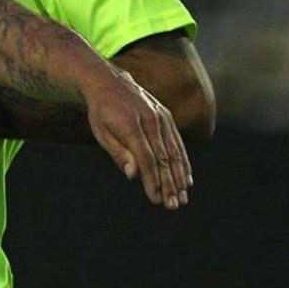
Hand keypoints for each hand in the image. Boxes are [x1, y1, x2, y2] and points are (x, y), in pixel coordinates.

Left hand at [84, 71, 192, 209]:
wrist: (108, 81)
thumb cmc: (101, 112)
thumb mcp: (101, 132)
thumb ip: (118, 153)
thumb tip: (133, 176)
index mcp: (131, 126)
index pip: (147, 159)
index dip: (153, 181)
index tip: (156, 200)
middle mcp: (150, 121)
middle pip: (164, 158)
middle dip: (169, 185)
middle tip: (173, 206)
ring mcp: (161, 117)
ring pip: (174, 152)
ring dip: (180, 177)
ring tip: (183, 197)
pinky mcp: (166, 116)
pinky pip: (177, 142)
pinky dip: (183, 162)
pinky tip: (187, 179)